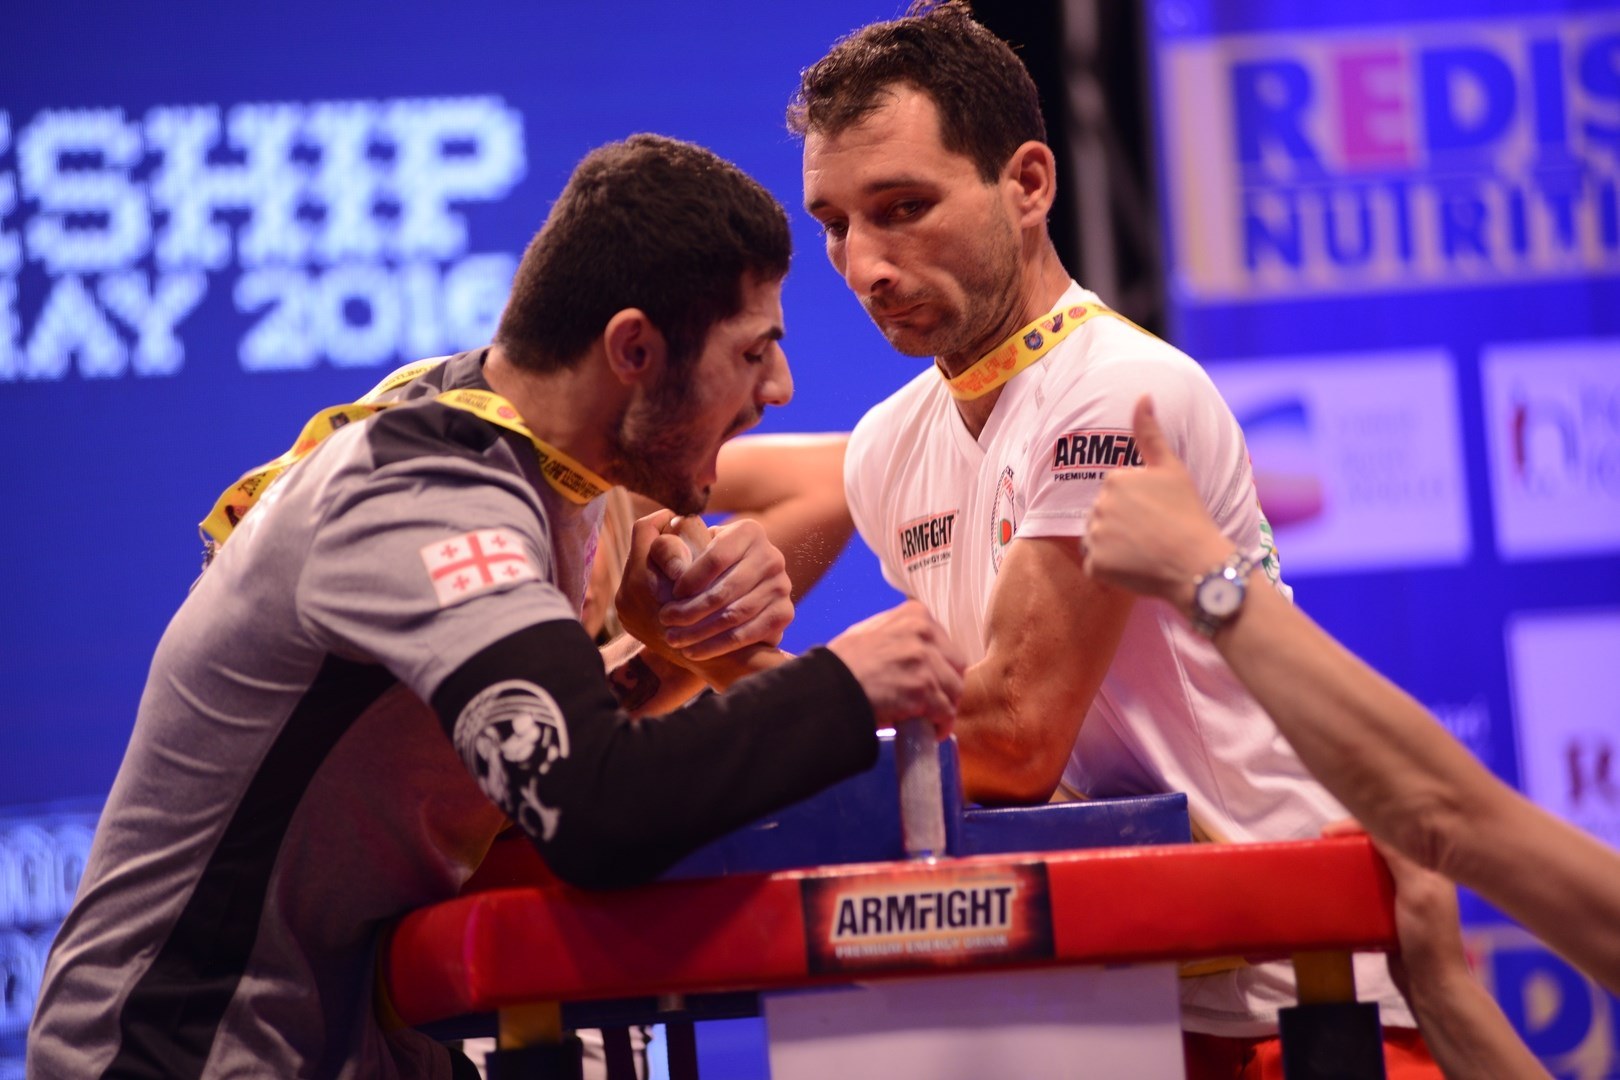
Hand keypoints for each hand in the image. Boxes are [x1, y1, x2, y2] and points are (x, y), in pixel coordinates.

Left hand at [615, 511, 793, 664]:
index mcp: (748, 531)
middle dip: (690, 610)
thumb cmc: (703, 572)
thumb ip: (667, 542)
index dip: (690, 579)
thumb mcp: (687, 549)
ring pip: (735, 614)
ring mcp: (781, 585)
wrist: (735, 602)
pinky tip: (694, 652)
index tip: (669, 594)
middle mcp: (771, 555)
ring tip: (674, 639)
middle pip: (725, 590)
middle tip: (665, 621)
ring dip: (700, 631)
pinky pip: (749, 633)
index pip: (717, 557)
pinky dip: (718, 646)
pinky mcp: (785, 613)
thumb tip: (657, 533)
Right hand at [828, 601, 965, 739]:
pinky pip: (946, 712)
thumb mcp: (872, 631)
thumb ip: (900, 633)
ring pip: (955, 690)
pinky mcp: (923, 690)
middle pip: (956, 665)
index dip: (941, 666)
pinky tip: (931, 731)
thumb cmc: (843, 663)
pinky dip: (941, 725)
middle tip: (933, 701)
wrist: (829, 686)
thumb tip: (918, 647)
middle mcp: (923, 633)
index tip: (932, 680)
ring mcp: (925, 661)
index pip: (945, 643)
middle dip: (947, 685)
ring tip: (930, 718)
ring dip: (945, 707)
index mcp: (914, 614)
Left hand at [1083, 395, 1234, 607]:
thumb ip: (1151, 433)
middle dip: (1123, 525)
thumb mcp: (1173, 469)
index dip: (1137, 506)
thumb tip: (1143, 394)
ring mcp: (1095, 536)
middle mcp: (1099, 505)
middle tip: (1154, 534)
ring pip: (1097, 540)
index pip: (1115, 493)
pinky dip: (1113, 570)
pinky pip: (1097, 567)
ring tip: (1146, 551)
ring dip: (1116, 547)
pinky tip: (1136, 568)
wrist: (1198, 564)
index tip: (1158, 514)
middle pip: (1103, 516)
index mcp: (1115, 479)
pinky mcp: (1096, 566)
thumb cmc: (1189, 515)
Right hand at [1322, 819, 1470, 1007]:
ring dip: (1348, 857)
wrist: (1429, 982)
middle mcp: (1417, 874)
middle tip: (1323, 841)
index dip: (1360, 825)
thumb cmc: (1428, 936)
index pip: (1392, 831)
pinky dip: (1349, 879)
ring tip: (1325, 858)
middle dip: (1351, 837)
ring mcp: (1402, 892)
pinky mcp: (1388, 910)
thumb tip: (1377, 824)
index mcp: (1429, 865)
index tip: (1329, 832)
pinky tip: (1334, 883)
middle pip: (1379, 843)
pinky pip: (1365, 885)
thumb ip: (1401, 858)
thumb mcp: (1417, 891)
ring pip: (1370, 863)